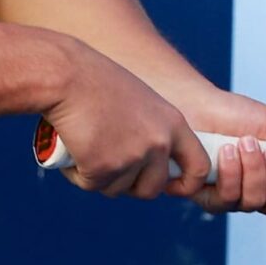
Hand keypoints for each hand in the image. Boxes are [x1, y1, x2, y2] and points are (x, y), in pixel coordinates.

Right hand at [38, 40, 206, 201]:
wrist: (66, 75)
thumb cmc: (96, 81)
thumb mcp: (140, 102)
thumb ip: (151, 130)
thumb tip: (146, 164)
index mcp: (173, 124)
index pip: (199, 167)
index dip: (187, 184)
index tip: (171, 187)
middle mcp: (157, 143)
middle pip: (152, 188)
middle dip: (131, 185)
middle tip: (110, 166)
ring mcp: (131, 157)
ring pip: (118, 189)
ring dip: (101, 176)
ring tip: (86, 144)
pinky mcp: (103, 168)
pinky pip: (92, 185)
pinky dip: (79, 174)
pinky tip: (72, 148)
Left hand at [171, 89, 265, 223]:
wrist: (198, 106)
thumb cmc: (236, 115)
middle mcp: (262, 193)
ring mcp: (237, 198)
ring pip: (255, 202)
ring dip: (252, 169)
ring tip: (244, 142)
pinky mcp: (211, 199)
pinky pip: (227, 199)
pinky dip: (231, 172)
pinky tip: (226, 151)